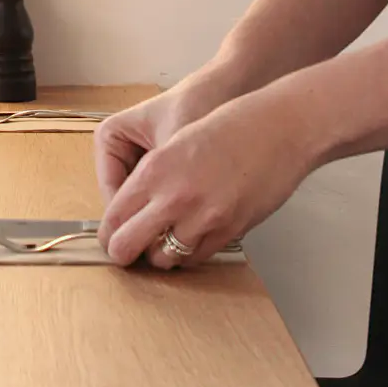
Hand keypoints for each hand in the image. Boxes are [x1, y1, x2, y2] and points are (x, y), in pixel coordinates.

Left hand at [97, 80, 319, 269]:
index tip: (109, 239)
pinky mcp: (229, 230)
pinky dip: (189, 253)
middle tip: (125, 253)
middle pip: (127, 246)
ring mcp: (203, 217)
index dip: (108, 234)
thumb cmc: (232, 127)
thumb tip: (131, 211)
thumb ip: (152, 178)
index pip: (113, 217)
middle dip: (123, 253)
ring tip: (161, 244)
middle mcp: (175, 197)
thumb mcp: (176, 141)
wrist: (280, 128)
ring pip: (163, 259)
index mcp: (155, 170)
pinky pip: (197, 257)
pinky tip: (190, 238)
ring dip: (159, 255)